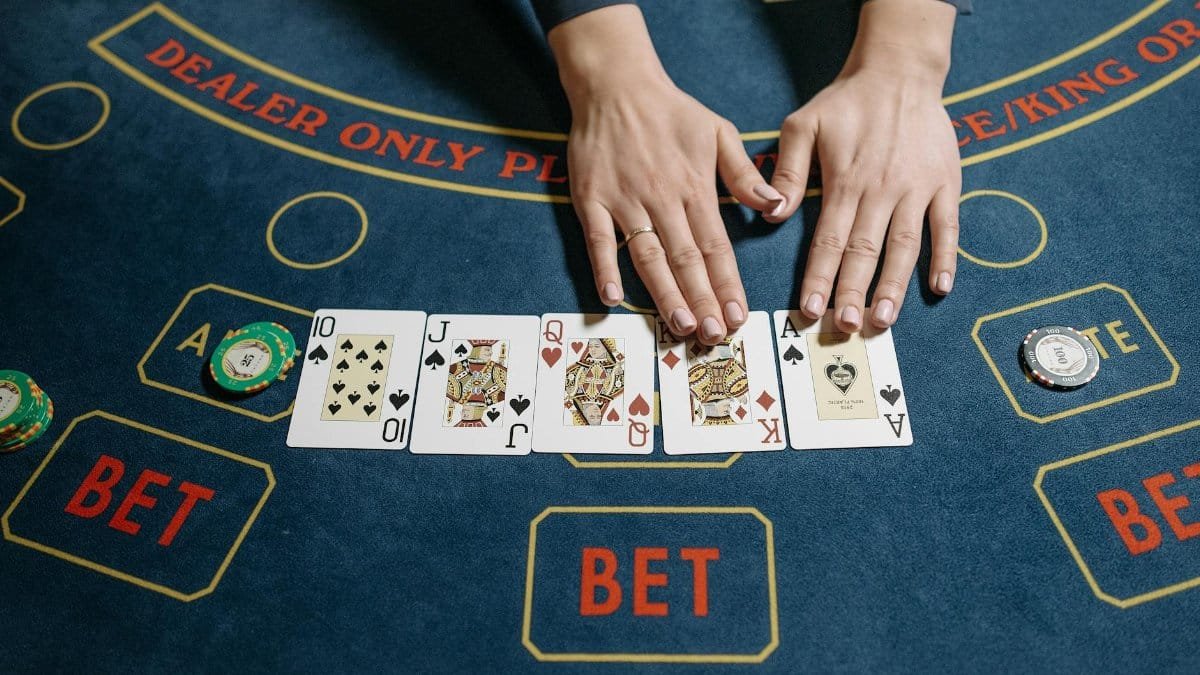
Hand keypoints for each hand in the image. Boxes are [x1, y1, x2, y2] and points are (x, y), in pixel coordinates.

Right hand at [549, 6, 784, 343]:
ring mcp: (625, 201)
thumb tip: (774, 208)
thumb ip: (744, 175)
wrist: (616, 84)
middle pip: (686, 259)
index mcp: (695, 188)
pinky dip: (604, 267)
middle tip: (715, 336)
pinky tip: (613, 298)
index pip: (717, 246)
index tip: (739, 316)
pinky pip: (598, 239)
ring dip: (665, 293)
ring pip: (648, 256)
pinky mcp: (591, 200)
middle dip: (703, 300)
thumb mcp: (719, 133)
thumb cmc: (671, 111)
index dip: (728, 284)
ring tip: (681, 325)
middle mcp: (662, 199)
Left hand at [766, 0, 961, 331]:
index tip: (810, 311)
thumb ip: (787, 170)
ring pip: (905, 246)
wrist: (901, 71)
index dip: (819, 278)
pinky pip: (947, 226)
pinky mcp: (946, 182)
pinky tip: (940, 288)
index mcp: (845, 180)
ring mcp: (918, 188)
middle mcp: (882, 189)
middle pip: (866, 251)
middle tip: (845, 328)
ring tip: (884, 320)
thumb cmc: (846, 102)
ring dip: (894, 286)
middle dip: (853, 293)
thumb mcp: (803, 124)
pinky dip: (946, 257)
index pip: (828, 240)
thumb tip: (772, 214)